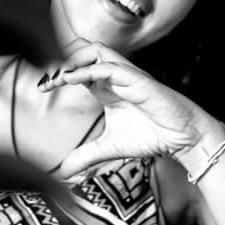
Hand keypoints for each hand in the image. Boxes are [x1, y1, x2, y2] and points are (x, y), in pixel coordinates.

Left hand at [39, 38, 216, 177]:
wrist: (182, 138)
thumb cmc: (151, 136)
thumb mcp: (110, 147)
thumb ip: (86, 156)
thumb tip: (63, 173)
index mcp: (107, 86)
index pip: (77, 69)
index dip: (58, 75)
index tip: (41, 88)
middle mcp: (115, 76)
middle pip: (84, 50)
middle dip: (63, 60)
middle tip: (47, 80)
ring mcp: (127, 75)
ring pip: (96, 50)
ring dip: (74, 59)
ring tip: (58, 76)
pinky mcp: (137, 80)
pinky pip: (109, 67)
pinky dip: (88, 71)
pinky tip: (72, 80)